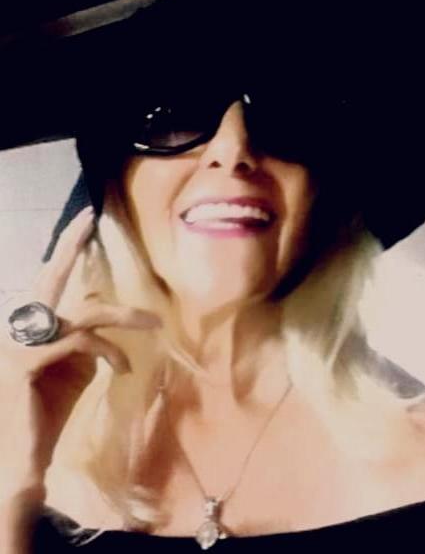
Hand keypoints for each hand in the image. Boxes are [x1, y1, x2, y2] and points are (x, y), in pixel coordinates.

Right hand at [0, 206, 161, 500]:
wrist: (21, 459)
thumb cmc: (47, 414)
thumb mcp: (73, 370)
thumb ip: (86, 340)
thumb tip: (106, 317)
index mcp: (32, 326)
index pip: (49, 281)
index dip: (67, 250)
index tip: (85, 222)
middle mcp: (21, 328)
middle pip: (49, 277)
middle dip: (71, 244)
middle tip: (89, 215)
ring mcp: (19, 345)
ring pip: (80, 312)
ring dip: (122, 315)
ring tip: (153, 322)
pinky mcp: (25, 364)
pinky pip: (79, 341)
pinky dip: (109, 351)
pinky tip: (123, 368)